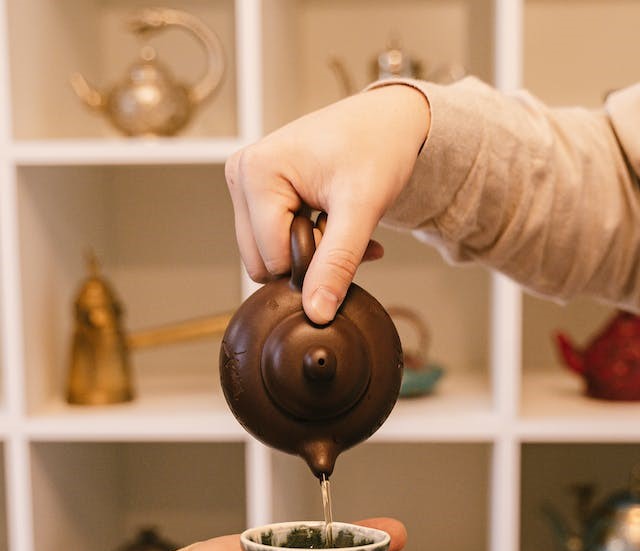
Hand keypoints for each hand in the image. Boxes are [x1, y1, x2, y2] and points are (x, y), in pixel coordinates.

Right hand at [225, 85, 430, 323]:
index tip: (346, 236)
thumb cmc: (378, 148)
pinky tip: (333, 225)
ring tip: (340, 226)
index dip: (311, 263)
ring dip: (308, 254)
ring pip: (266, 255)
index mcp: (256, 173)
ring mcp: (246, 183)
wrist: (389, 120)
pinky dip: (306, 243)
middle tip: (343, 232)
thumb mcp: (361, 209)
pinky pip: (271, 240)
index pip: (270, 259)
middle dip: (306, 261)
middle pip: (260, 262)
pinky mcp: (257, 191)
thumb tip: (316, 314)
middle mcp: (241, 174)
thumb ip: (337, 263)